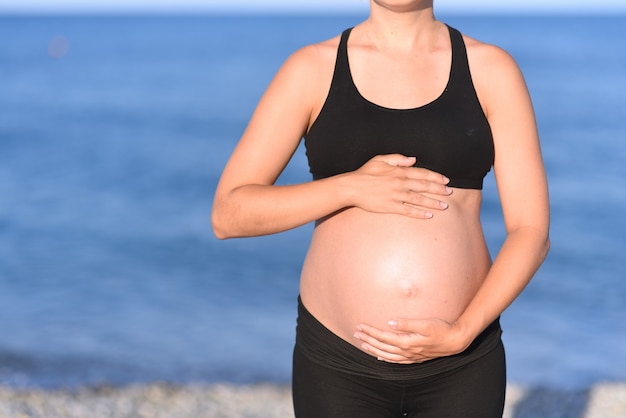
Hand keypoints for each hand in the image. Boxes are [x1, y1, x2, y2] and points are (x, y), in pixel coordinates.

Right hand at [347, 154, 450, 218]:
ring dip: (433, 203)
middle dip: (439, 190)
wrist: (351, 187)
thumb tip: (413, 159)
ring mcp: (396, 196)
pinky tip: (428, 216)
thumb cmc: (364, 173)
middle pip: (424, 186)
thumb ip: (398, 159)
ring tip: (444, 206)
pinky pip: (408, 210)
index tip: (446, 181)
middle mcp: (400, 183)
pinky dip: (419, 213)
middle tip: (449, 193)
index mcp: (399, 171)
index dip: (436, 177)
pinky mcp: (390, 206)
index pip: (422, 173)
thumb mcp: (380, 160)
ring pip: (419, 199)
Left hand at [353, 318, 471, 363]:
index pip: (383, 337)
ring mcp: (411, 356)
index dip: (370, 332)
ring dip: (373, 349)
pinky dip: (386, 359)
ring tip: (363, 343)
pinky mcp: (415, 357)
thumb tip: (389, 322)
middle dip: (367, 339)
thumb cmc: (442, 329)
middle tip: (355, 333)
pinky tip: (380, 357)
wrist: (456, 341)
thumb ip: (407, 324)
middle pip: (382, 346)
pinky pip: (396, 361)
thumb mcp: (426, 323)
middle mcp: (407, 351)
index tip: (360, 326)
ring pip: (387, 355)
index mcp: (407, 342)